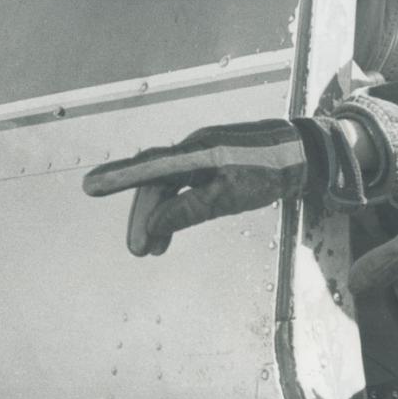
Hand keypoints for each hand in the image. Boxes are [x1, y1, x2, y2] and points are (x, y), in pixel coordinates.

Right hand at [83, 118, 359, 255]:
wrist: (308, 151)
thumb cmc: (274, 170)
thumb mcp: (234, 195)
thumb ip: (193, 210)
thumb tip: (155, 226)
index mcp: (200, 150)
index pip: (151, 165)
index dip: (119, 177)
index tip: (90, 187)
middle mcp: (196, 147)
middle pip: (157, 181)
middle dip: (143, 215)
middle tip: (136, 250)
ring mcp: (204, 154)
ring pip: (168, 186)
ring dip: (157, 216)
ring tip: (151, 251)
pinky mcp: (213, 162)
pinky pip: (184, 185)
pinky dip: (175, 209)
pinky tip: (168, 233)